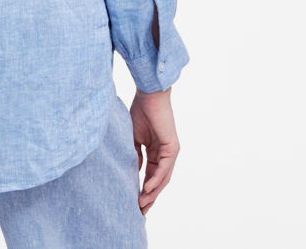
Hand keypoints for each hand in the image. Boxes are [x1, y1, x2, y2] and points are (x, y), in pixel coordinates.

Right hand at [129, 88, 179, 214]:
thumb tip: (134, 171)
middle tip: (139, 211)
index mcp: (156, 151)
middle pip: (158, 181)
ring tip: (142, 205)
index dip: (142, 189)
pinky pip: (164, 169)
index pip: (150, 175)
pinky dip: (155, 180)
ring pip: (162, 178)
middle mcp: (165, 154)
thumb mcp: (134, 137)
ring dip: (152, 193)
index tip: (133, 201)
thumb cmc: (140, 110)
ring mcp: (170, 152)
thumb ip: (135, 154)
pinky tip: (146, 189)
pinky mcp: (172, 148)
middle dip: (149, 197)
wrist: (149, 94)